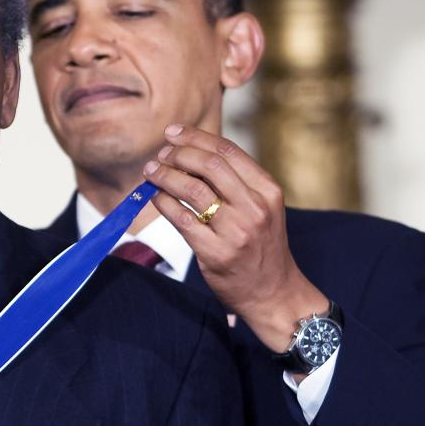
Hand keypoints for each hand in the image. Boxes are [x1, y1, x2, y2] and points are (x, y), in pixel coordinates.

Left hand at [142, 124, 325, 359]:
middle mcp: (254, 207)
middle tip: (159, 156)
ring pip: (192, 189)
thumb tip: (190, 153)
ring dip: (165, 176)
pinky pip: (181, 219)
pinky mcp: (215, 252)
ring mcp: (236, 231)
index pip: (227, 151)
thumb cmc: (261, 246)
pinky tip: (155, 197)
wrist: (273, 292)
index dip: (195, 137)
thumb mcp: (261, 208)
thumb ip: (235, 182)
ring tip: (151, 172)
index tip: (172, 133)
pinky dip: (163, 203)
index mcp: (267, 190)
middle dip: (177, 154)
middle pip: (208, 165)